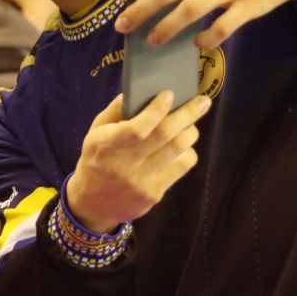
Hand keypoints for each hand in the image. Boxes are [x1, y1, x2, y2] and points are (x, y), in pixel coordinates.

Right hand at [66, 91, 211, 233]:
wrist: (93, 204)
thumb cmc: (97, 160)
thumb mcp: (95, 134)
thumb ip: (114, 111)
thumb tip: (138, 91)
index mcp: (106, 145)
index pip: (136, 128)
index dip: (156, 110)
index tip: (169, 94)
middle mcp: (124, 164)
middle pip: (164, 136)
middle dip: (187, 114)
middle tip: (203, 101)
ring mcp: (141, 181)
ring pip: (177, 150)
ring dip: (190, 132)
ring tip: (191, 124)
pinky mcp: (154, 194)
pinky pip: (181, 167)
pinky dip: (187, 152)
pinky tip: (183, 147)